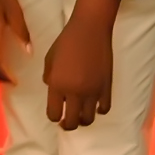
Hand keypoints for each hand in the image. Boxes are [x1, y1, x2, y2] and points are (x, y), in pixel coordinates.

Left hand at [43, 0, 113, 129]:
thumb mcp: (49, 58)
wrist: (90, 29)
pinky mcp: (106, 87)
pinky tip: (95, 104)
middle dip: (67, 124)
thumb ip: (48, 77)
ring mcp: (92, 91)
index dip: (54, 116)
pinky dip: (99, 110)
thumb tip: (51, 88)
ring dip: (83, 119)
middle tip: (66, 120)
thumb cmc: (66, 40)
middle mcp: (74, 92)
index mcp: (57, 85)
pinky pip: (104, 109)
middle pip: (71, 123)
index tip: (56, 113)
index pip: (53, 114)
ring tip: (80, 113)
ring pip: (88, 120)